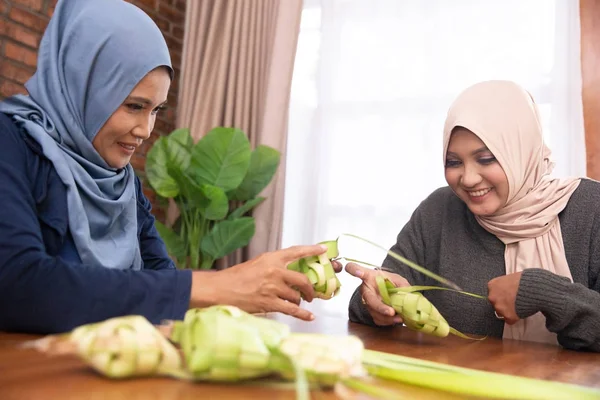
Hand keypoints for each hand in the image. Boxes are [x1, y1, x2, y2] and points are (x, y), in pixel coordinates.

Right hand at [190, 244, 331, 320]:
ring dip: (299, 301)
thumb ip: (273, 266)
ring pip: (297, 296)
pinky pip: (292, 310)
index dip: (312, 250)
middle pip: (303, 279)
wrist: (220, 290)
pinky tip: (310, 316)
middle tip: (311, 293)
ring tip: (296, 303)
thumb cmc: (235, 277)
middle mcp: (274, 271)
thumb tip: (289, 273)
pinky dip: (303, 314)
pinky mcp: (270, 303)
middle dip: (310, 288)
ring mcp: (273, 288)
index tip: (323, 250)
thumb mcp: (256, 264)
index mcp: (271, 258)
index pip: (296, 251)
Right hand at [345, 262, 409, 325]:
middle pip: (369, 300)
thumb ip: (402, 285)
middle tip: (391, 312)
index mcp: (370, 278)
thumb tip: (409, 294)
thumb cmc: (390, 282)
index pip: (361, 272)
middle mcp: (366, 291)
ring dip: (387, 318)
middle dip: (380, 307)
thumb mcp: (398, 279)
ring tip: (400, 318)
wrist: (390, 292)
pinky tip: (396, 320)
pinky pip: (378, 320)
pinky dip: (388, 322)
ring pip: (374, 313)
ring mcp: (368, 303)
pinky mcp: (372, 312)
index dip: (356, 270)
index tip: (356, 271)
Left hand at [487, 272, 522, 324]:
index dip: (503, 295)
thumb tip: (508, 288)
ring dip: (509, 311)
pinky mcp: (508, 316)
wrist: (534, 288)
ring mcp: (499, 307)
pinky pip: (510, 320)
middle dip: (504, 304)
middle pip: (496, 303)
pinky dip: (515, 318)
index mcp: (492, 285)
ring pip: (502, 313)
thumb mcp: (511, 277)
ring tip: (519, 306)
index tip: (508, 295)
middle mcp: (493, 297)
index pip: (494, 293)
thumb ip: (505, 284)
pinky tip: (521, 311)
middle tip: (514, 301)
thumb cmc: (525, 280)